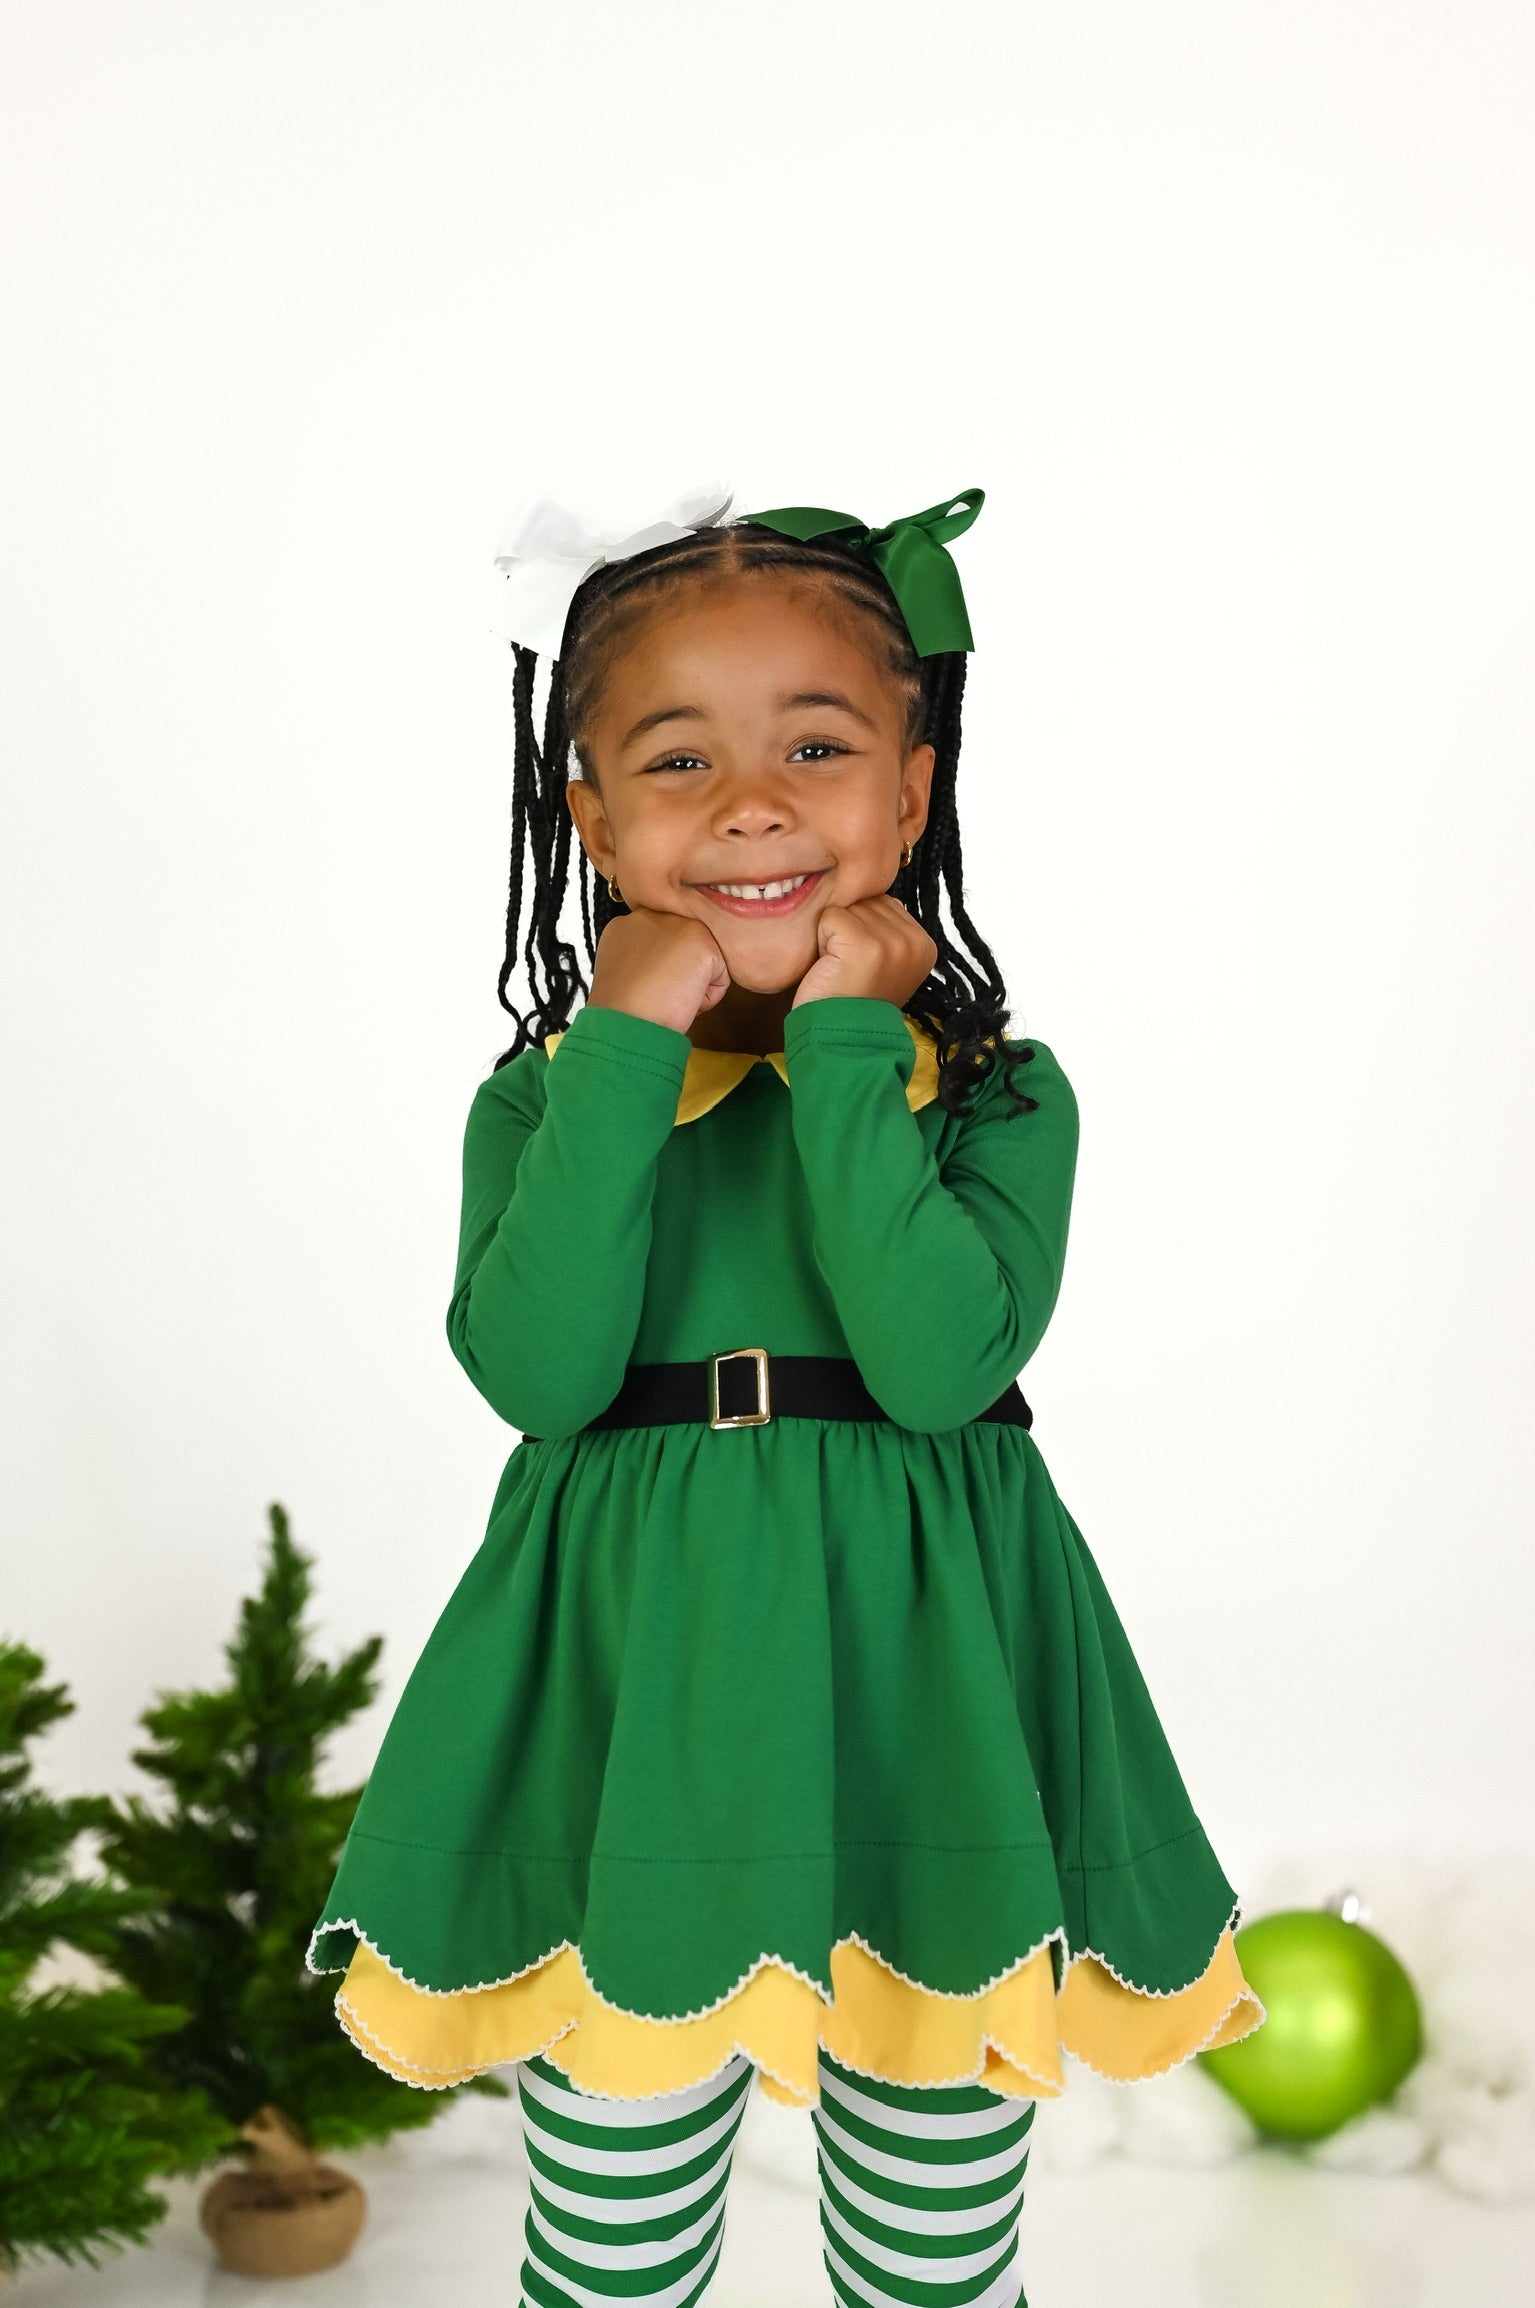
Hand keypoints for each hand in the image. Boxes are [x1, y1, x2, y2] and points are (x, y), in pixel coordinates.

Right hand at [587, 908, 730, 1034]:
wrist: (625, 1023)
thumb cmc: (623, 1011)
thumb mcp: (624, 970)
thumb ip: (644, 954)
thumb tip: (671, 962)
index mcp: (630, 921)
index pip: (665, 942)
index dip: (663, 970)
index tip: (649, 987)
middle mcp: (656, 915)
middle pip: (687, 949)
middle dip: (681, 973)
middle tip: (658, 994)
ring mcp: (679, 924)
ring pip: (705, 961)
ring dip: (693, 984)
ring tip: (668, 997)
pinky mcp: (703, 942)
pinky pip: (720, 978)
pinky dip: (706, 999)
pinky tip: (681, 1001)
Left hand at [790, 895, 937, 1010]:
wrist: (842, 1042)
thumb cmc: (853, 1002)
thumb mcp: (884, 963)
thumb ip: (885, 929)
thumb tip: (866, 890)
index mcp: (925, 944)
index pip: (884, 903)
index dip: (862, 928)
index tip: (861, 965)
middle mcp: (914, 940)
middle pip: (865, 901)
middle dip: (847, 930)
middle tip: (848, 969)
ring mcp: (892, 942)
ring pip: (847, 906)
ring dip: (833, 935)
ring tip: (840, 969)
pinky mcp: (864, 943)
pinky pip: (830, 916)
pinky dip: (821, 939)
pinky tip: (830, 967)